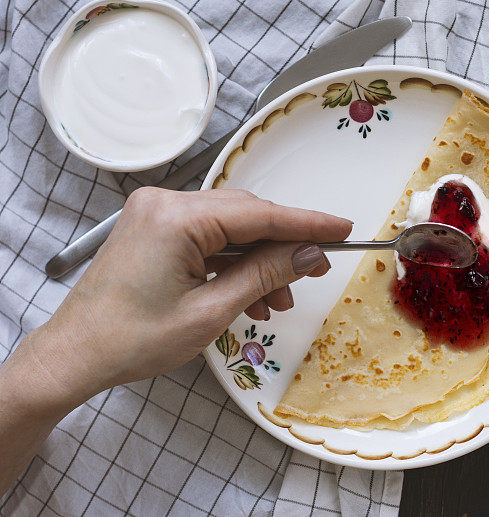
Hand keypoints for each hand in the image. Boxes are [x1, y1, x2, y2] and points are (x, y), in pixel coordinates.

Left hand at [9, 187, 351, 406]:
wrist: (75, 356)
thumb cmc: (134, 340)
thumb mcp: (211, 310)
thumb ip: (265, 274)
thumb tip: (309, 254)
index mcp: (177, 218)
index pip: (260, 214)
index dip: (307, 223)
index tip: (343, 228)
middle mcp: (166, 203)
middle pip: (246, 217)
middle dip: (283, 246)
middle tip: (317, 270)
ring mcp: (157, 214)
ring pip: (229, 229)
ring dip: (259, 261)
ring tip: (279, 300)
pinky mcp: (154, 230)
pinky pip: (207, 238)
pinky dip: (232, 263)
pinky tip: (250, 295)